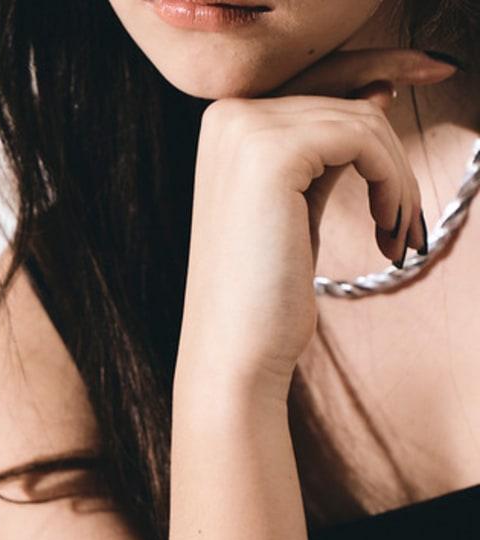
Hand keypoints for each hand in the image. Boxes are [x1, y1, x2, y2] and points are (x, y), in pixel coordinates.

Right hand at [173, 49, 456, 407]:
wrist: (233, 350)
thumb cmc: (263, 292)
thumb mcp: (296, 204)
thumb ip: (324, 148)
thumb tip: (375, 93)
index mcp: (225, 126)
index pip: (318, 79)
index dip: (379, 71)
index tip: (432, 72)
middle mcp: (227, 116)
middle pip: (345, 98)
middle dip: (392, 158)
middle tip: (408, 222)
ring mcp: (245, 131)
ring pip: (361, 120)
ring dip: (398, 180)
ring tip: (397, 236)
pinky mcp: (271, 154)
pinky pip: (364, 139)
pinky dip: (394, 183)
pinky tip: (389, 232)